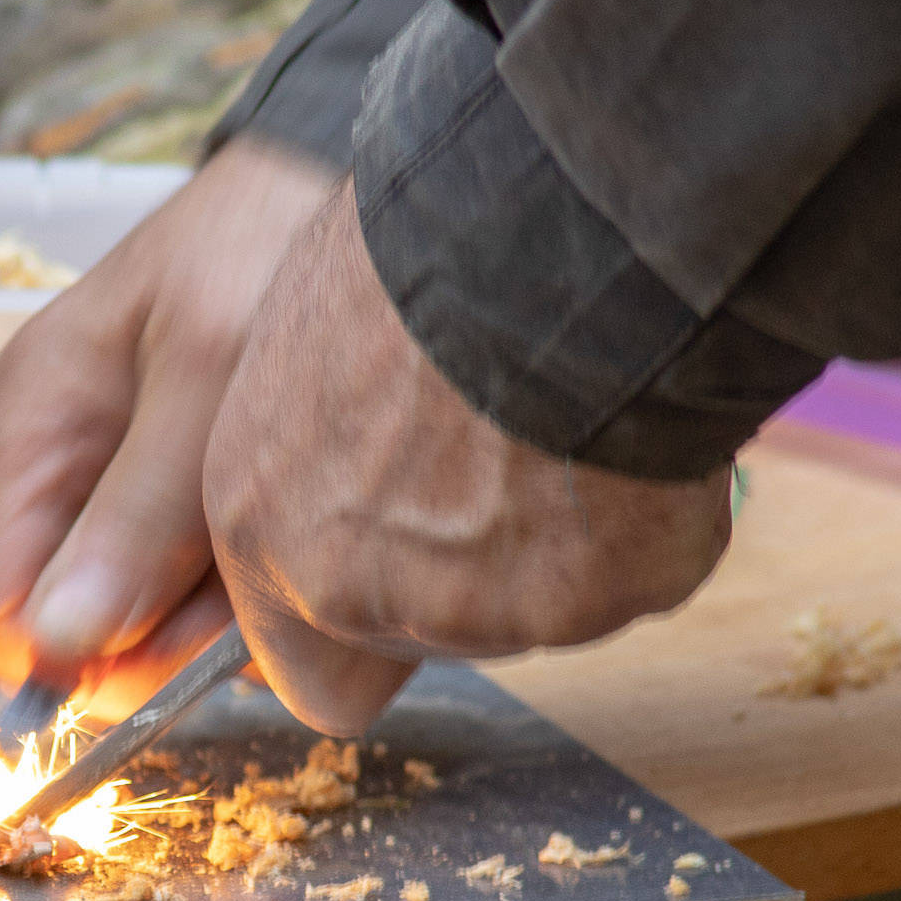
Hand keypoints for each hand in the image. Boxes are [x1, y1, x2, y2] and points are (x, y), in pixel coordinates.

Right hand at [0, 140, 334, 717]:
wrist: (350, 181)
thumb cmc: (264, 243)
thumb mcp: (207, 371)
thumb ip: (139, 510)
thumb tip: (57, 648)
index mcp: (35, 422)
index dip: (75, 662)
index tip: (178, 654)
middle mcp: (66, 461)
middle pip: (82, 622)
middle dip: (172, 632)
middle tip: (271, 575)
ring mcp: (127, 474)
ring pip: (151, 610)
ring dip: (225, 606)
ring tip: (301, 529)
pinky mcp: (188, 484)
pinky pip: (202, 574)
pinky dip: (256, 574)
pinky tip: (309, 523)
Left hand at [203, 182, 733, 735]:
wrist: (543, 229)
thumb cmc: (411, 246)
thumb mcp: (298, 333)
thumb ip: (300, 447)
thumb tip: (334, 461)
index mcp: (264, 524)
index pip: (302, 671)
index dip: (351, 622)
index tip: (389, 557)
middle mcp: (363, 592)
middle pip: (420, 637)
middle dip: (455, 579)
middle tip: (488, 463)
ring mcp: (495, 610)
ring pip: (531, 606)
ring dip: (545, 536)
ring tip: (555, 408)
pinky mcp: (613, 592)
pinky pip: (634, 567)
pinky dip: (636, 512)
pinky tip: (624, 419)